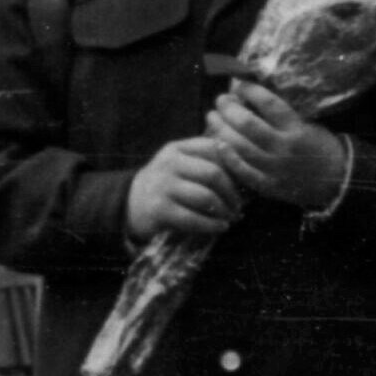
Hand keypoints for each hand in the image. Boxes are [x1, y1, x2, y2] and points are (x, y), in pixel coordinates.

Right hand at [127, 137, 242, 240]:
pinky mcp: (159, 210)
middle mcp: (169, 163)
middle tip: (239, 206)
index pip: (215, 148)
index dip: (234, 165)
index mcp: (178, 148)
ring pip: (206, 196)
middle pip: (214, 173)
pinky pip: (194, 218)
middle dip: (232, 193)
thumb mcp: (181, 164)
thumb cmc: (166, 185)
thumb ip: (206, 160)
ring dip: (225, 210)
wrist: (130, 205)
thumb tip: (245, 167)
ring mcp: (163, 186)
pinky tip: (221, 227)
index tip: (243, 181)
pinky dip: (212, 225)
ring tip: (231, 218)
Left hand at [207, 80, 347, 209]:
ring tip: (212, 117)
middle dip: (229, 109)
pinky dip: (228, 157)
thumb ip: (282, 114)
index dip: (250, 91)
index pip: (269, 104)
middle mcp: (285, 147)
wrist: (337, 180)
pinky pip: (243, 171)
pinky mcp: (269, 186)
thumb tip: (250, 95)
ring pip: (241, 146)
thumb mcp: (307, 124)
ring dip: (222, 129)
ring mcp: (275, 168)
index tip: (239, 84)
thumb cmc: (319, 147)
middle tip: (220, 100)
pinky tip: (217, 144)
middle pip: (249, 125)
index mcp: (297, 129)